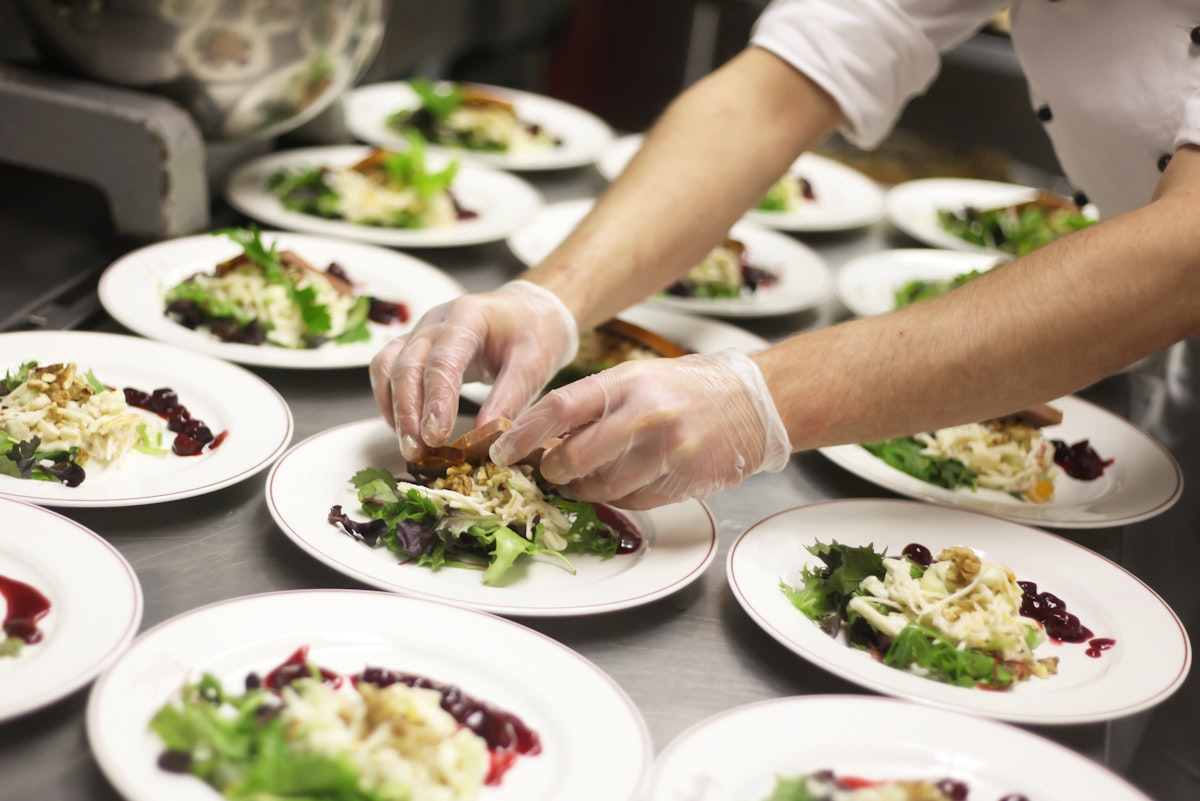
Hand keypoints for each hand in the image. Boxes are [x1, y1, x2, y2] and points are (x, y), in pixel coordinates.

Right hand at [369, 280, 577, 459]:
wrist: (529, 310)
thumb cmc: (535, 333)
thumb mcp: (534, 364)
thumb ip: (511, 399)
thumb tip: (488, 441)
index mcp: (468, 317)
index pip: (442, 360)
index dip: (436, 401)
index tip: (436, 437)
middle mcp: (436, 321)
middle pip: (406, 365)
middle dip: (407, 413)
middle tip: (416, 451)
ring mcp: (420, 331)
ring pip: (387, 367)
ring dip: (393, 410)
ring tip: (409, 446)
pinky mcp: (414, 346)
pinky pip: (387, 371)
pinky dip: (390, 402)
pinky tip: (405, 430)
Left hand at [489, 349, 791, 508]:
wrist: (752, 404)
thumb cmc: (686, 390)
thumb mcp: (637, 379)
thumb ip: (593, 404)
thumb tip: (542, 436)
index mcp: (625, 382)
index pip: (558, 408)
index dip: (523, 434)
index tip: (500, 450)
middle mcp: (644, 414)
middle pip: (572, 457)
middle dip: (553, 470)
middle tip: (549, 470)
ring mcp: (664, 450)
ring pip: (600, 487)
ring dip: (584, 488)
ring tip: (588, 477)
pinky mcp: (680, 479)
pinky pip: (630, 501)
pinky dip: (618, 497)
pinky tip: (625, 480)